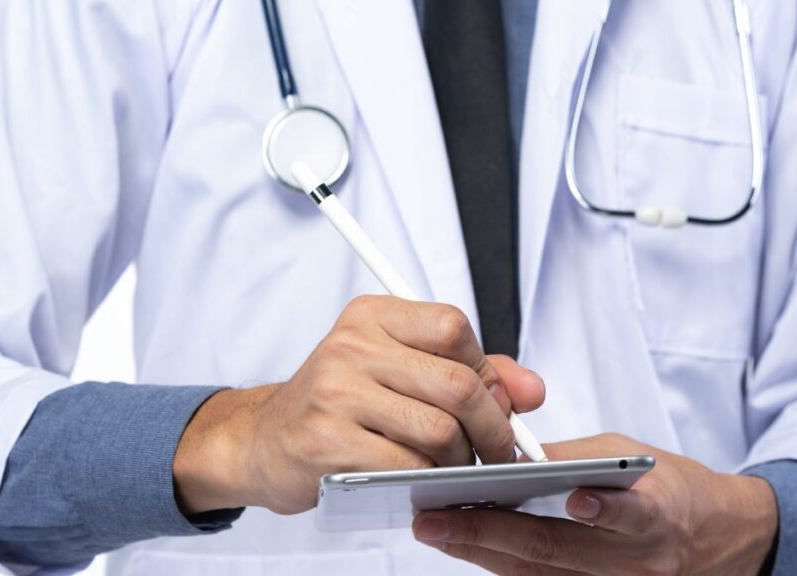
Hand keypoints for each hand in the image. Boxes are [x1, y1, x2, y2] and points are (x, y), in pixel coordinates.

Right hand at [173, 295, 545, 514]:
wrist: (264, 442)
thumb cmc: (341, 405)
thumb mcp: (399, 369)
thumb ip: (472, 371)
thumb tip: (532, 390)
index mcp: (372, 316)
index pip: (453, 326)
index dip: (486, 371)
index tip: (493, 402)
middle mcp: (351, 345)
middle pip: (457, 383)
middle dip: (493, 427)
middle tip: (498, 451)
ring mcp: (335, 393)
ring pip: (439, 430)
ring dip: (462, 461)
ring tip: (458, 469)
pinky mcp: (327, 442)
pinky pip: (407, 466)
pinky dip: (430, 481)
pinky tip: (426, 482)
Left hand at [412, 434, 777, 575]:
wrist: (721, 540)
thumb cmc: (676, 488)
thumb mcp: (632, 455)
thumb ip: (574, 458)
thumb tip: (510, 453)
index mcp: (656, 514)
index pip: (620, 514)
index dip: (590, 508)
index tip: (534, 490)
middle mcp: (638, 562)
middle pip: (554, 552)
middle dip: (487, 533)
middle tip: (434, 518)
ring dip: (483, 553)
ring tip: (438, 531)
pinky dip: (506, 567)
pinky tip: (471, 549)